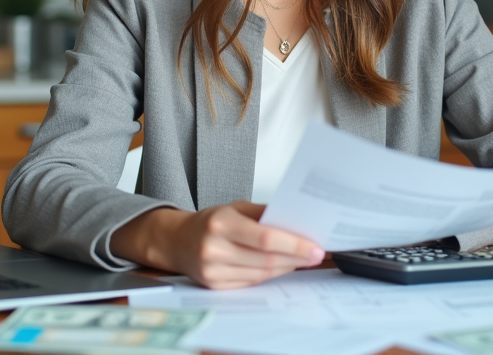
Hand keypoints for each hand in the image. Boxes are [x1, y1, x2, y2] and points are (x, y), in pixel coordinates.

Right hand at [111, 200, 324, 288]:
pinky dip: (270, 275)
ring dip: (286, 268)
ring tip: (301, 260)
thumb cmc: (210, 221)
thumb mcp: (235, 207)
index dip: (293, 244)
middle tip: (315, 254)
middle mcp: (214, 248)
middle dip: (296, 258)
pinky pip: (251, 282)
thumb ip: (264, 213)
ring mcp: (212, 270)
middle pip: (266, 259)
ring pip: (261, 274)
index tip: (314, 246)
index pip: (266, 238)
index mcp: (221, 223)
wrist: (177, 240)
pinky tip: (281, 267)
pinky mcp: (214, 285)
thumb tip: (296, 220)